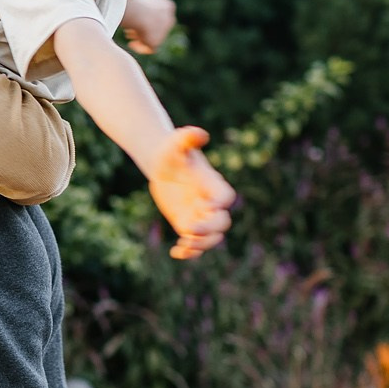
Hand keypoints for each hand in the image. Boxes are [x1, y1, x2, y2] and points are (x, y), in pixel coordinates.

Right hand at [121, 0, 175, 54]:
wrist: (138, 11)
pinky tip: (132, 43)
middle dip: (145, 25)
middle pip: (156, 26)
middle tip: (133, 24)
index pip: (159, 11)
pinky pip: (148, 48)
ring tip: (130, 32)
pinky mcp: (155, 43)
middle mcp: (169, 21)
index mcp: (168, 7)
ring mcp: (163, 34)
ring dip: (141, 35)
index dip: (147, 12)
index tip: (138, 13)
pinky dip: (140, 46)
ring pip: (151, 36)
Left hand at [146, 126, 234, 258]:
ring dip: (201, 245)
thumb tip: (200, 134)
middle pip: (222, 222)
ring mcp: (200, 216)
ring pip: (212, 238)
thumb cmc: (172, 152)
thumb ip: (187, 137)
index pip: (225, 197)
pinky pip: (195, 244)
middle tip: (190, 229)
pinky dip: (189, 252)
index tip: (204, 204)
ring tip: (184, 244)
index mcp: (211, 184)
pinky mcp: (188, 225)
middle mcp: (209, 203)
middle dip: (210, 229)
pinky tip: (175, 252)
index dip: (219, 203)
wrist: (163, 164)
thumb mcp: (176, 143)